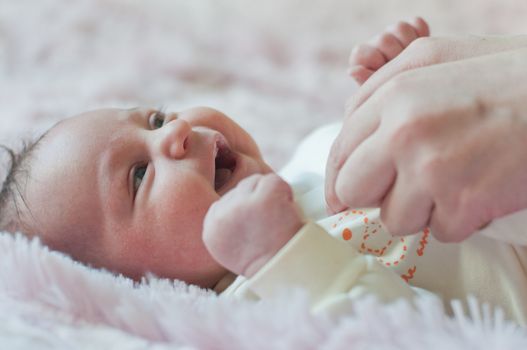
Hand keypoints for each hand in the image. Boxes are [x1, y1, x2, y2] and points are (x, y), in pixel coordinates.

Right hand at [203, 174, 303, 276]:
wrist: (284, 269)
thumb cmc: (263, 258)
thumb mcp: (231, 244)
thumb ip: (227, 221)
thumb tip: (235, 199)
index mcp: (211, 226)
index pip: (227, 199)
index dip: (245, 208)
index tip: (255, 227)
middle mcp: (222, 214)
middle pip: (241, 188)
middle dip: (256, 199)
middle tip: (268, 223)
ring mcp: (243, 204)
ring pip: (257, 181)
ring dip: (270, 195)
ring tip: (276, 219)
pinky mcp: (264, 198)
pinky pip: (274, 180)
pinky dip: (285, 192)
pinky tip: (285, 211)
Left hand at [325, 48, 526, 241]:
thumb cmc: (498, 78)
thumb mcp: (431, 59)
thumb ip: (378, 88)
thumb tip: (347, 134)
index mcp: (392, 96)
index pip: (340, 151)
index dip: (338, 178)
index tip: (341, 197)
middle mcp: (403, 133)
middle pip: (352, 191)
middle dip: (373, 196)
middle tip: (399, 189)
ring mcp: (432, 170)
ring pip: (394, 219)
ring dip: (421, 208)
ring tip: (453, 178)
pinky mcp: (463, 203)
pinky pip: (440, 231)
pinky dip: (458, 218)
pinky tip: (477, 188)